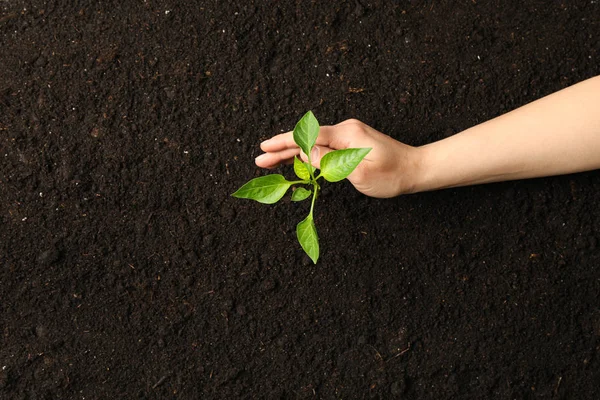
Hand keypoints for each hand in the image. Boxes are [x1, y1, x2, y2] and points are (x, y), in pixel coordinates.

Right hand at [255, 119, 420, 197]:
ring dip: (291, 152)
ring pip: (312, 142)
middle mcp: (345, 130)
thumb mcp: (360, 174)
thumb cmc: (392, 175)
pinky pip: (322, 147)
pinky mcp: (350, 143)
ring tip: (270, 161)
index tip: (265, 148)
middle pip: (306, 138)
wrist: (415, 169)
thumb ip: (330, 163)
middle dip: (281, 148)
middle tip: (260, 159)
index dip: (284, 143)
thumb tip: (306, 154)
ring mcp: (347, 135)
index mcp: (346, 134)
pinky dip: (306, 154)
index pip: (307, 137)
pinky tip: (294, 160)